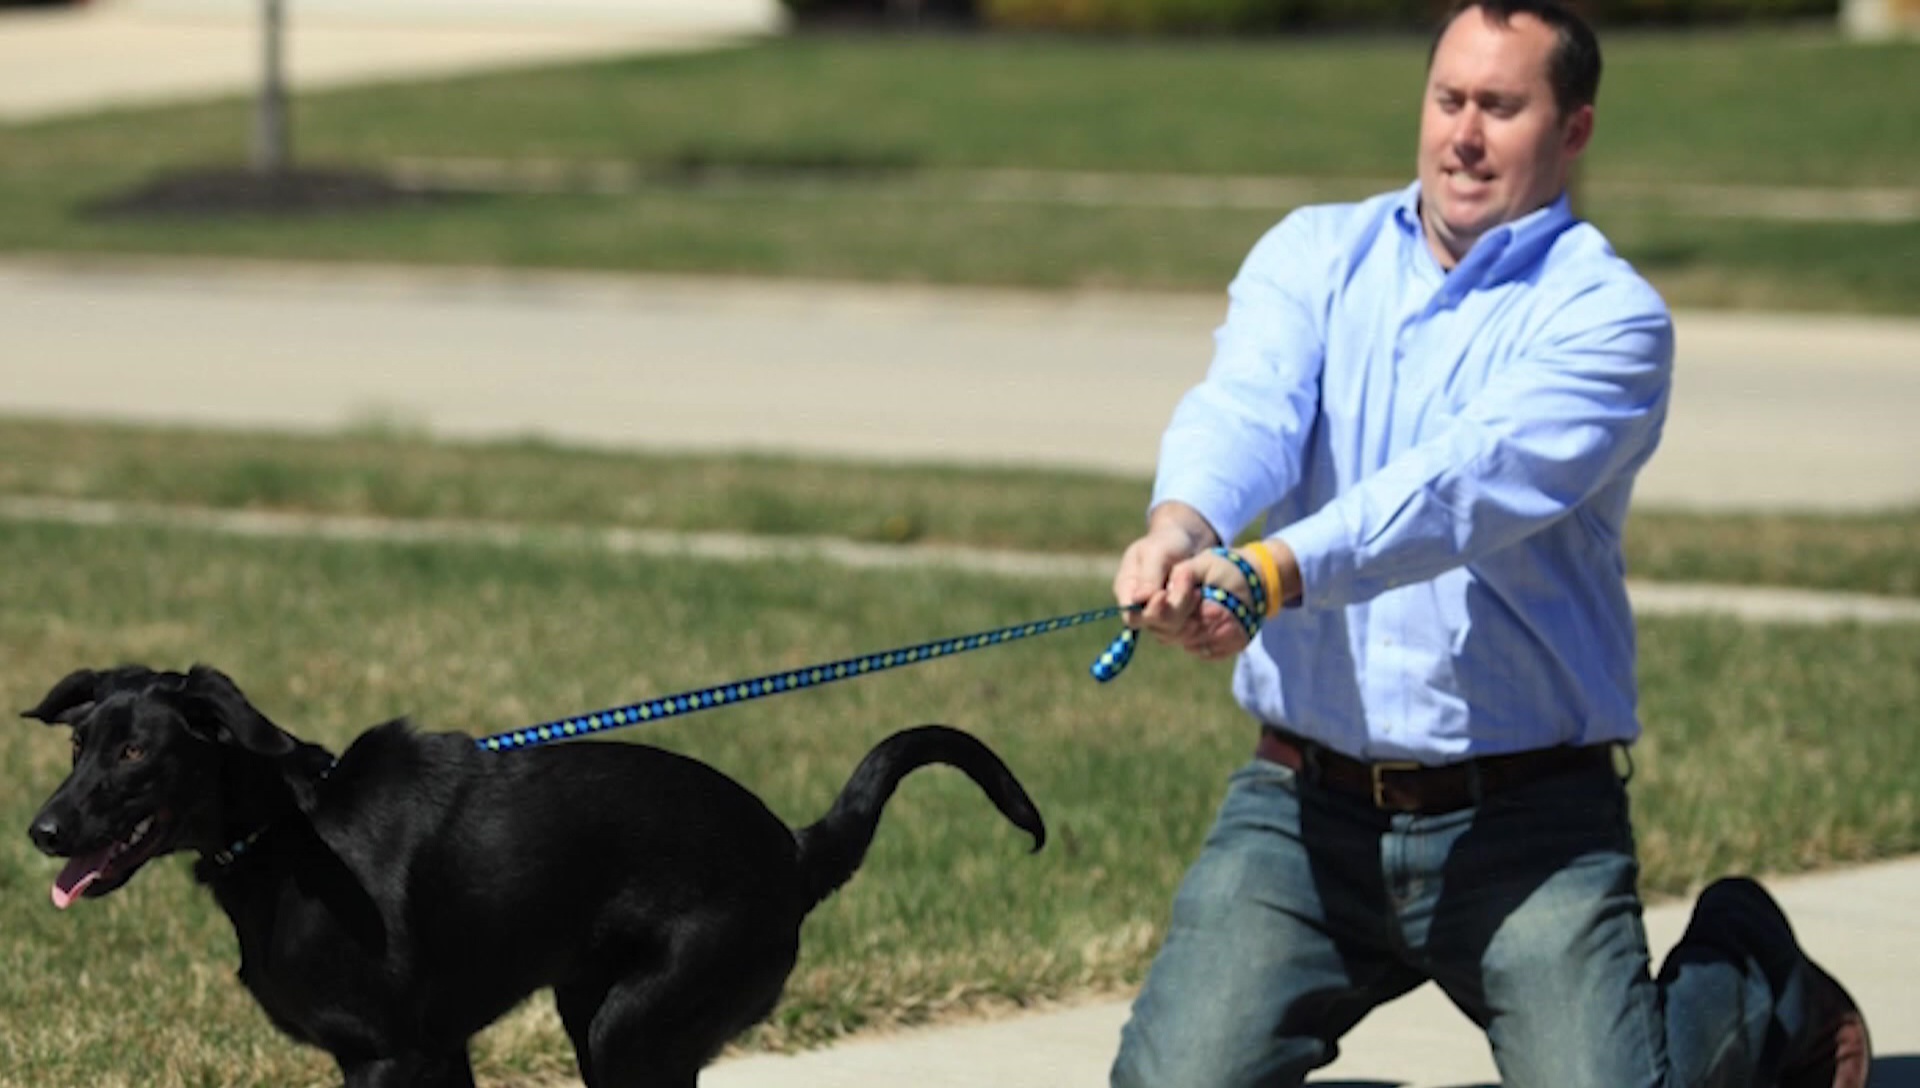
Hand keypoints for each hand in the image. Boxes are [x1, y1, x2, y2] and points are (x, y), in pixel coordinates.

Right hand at [1112, 504, 1252, 661]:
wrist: (1185, 542)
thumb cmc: (1166, 542)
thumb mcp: (1156, 552)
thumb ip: (1149, 576)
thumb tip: (1140, 599)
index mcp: (1126, 590)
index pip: (1131, 614)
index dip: (1149, 610)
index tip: (1165, 595)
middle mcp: (1139, 608)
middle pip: (1153, 625)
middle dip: (1175, 609)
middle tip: (1194, 591)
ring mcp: (1157, 615)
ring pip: (1171, 630)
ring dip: (1188, 614)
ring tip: (1199, 593)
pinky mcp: (1175, 619)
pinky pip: (1184, 630)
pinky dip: (1196, 619)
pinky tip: (1204, 603)